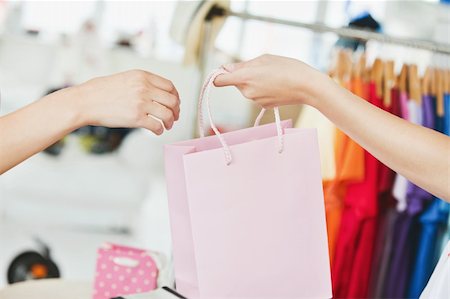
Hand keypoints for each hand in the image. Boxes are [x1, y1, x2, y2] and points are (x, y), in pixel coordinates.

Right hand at [70, 70, 179, 134]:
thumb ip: (143, 83)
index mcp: (142, 76)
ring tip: (166, 126)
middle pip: (172, 100)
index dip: (176, 97)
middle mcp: (144, 88)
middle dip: (176, 111)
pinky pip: (157, 126)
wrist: (85, 101)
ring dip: (170, 122)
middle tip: (174, 117)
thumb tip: (160, 94)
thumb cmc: (102, 91)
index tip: (175, 104)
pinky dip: (160, 130)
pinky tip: (157, 131)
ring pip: (167, 114)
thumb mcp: (126, 78)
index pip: (170, 86)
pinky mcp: (136, 118)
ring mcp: (141, 103)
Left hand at [214, 54, 332, 108]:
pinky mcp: (263, 106)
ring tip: (272, 75)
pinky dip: (262, 89)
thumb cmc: (288, 68)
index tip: (224, 71)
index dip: (219, 75)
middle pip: (235, 83)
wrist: (307, 87)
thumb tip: (227, 69)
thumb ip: (243, 64)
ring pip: (246, 89)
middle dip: (242, 75)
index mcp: (244, 77)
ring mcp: (255, 100)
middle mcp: (247, 92)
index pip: (219, 81)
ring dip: (253, 82)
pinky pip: (256, 95)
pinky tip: (276, 85)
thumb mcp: (264, 58)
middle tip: (261, 68)